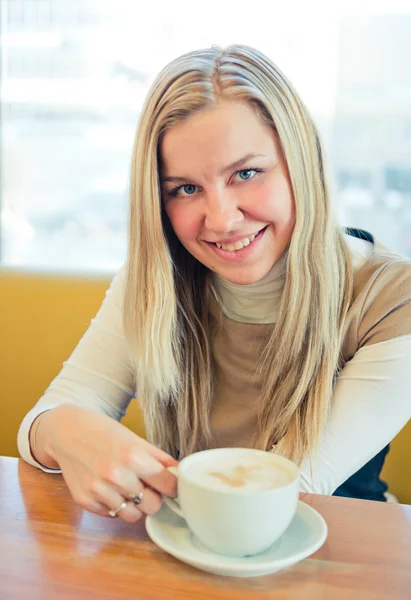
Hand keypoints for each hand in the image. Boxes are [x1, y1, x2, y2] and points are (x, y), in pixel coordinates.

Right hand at [36, 404, 177, 522]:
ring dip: (135, 505)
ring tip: (128, 488)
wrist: (66, 432)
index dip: (172, 485)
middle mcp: (116, 475)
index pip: (167, 484)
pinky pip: (112, 515)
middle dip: (153, 497)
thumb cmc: (103, 432)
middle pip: (153, 505)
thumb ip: (159, 458)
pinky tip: (110, 489)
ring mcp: (99, 490)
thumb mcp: (135, 439)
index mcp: (133, 456)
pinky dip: (115, 506)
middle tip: (147, 486)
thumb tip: (179, 473)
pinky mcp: (85, 501)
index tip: (170, 484)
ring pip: (133, 515)